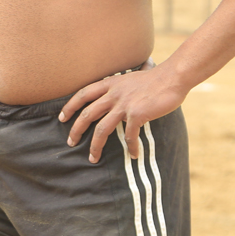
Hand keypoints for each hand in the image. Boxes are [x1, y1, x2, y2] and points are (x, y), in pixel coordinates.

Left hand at [59, 59, 182, 163]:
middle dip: (76, 130)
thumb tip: (115, 97)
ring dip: (95, 146)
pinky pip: (129, 135)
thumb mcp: (131, 78)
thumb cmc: (155, 79)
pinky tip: (134, 155)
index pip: (83, 94)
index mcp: (111, 83)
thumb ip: (120, 87)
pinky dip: (131, 147)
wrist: (172, 77)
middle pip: (87, 114)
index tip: (62, 117)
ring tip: (93, 158)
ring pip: (102, 129)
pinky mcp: (137, 114)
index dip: (70, 106)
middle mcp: (114, 93)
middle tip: (70, 142)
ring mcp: (124, 104)